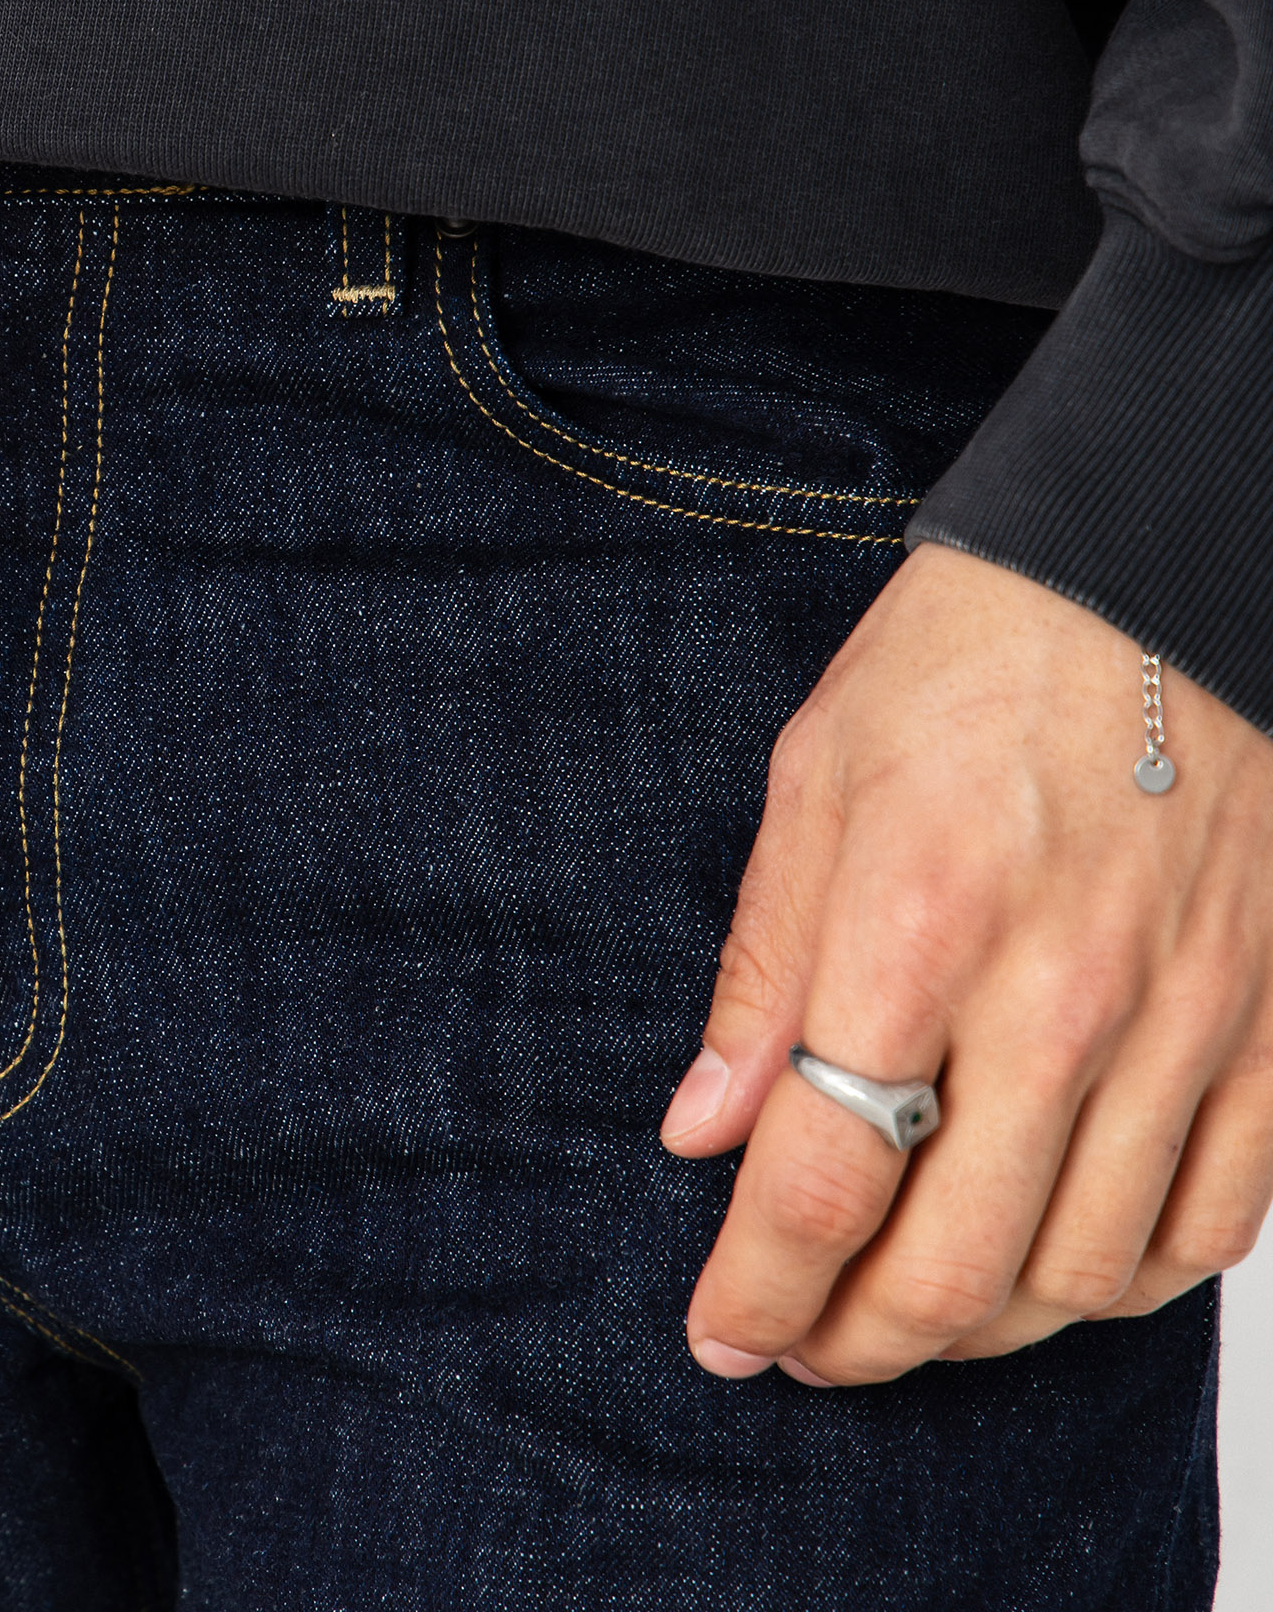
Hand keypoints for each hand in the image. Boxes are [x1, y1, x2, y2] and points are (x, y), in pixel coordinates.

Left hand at [661, 543, 1272, 1385]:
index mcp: (916, 923)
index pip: (821, 1178)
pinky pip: (1213, 1224)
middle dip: (854, 1341)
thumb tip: (702, 1128)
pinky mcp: (1269, 1028)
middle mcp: (1058, 998)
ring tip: (915, 1307)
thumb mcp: (816, 777)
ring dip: (983, 1328)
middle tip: (803, 1343)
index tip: (722, 1330)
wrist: (1155, 575)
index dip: (756, 1286)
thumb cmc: (972, 655)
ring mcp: (1183, 1024)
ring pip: (1085, 1275)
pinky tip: (1063, 1263)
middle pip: (951, 1266)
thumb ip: (762, 968)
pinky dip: (1130, 1281)